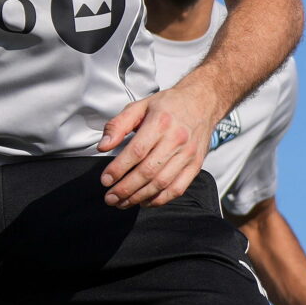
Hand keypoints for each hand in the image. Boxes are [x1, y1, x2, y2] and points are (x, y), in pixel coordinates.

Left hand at [96, 83, 218, 208]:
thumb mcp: (139, 106)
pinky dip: (160, 199)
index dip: (118, 169)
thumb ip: (118, 125)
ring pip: (161, 183)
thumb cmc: (169, 105)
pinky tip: (145, 201)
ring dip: (139, 197)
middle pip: (148, 171)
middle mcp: (176, 139)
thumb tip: (103, 146)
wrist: (202, 102)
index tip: (105, 180)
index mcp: (160, 122)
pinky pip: (177, 189)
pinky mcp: (196, 165)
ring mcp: (188, 155)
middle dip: (125, 189)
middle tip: (110, 197)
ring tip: (122, 202)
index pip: (136, 152)